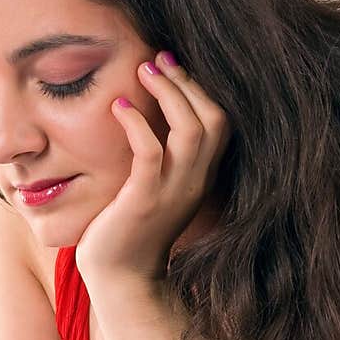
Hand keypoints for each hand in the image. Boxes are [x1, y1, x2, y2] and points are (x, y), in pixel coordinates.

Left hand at [75, 50, 231, 285]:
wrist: (121, 280)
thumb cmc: (129, 230)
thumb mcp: (155, 188)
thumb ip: (161, 157)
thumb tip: (147, 114)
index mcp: (201, 177)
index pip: (221, 122)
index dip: (201, 88)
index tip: (174, 64)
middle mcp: (195, 182)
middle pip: (214, 118)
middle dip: (187, 81)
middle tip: (157, 58)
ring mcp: (172, 192)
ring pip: (191, 130)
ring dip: (168, 93)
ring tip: (143, 71)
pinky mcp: (144, 200)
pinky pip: (151, 153)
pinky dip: (137, 123)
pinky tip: (119, 107)